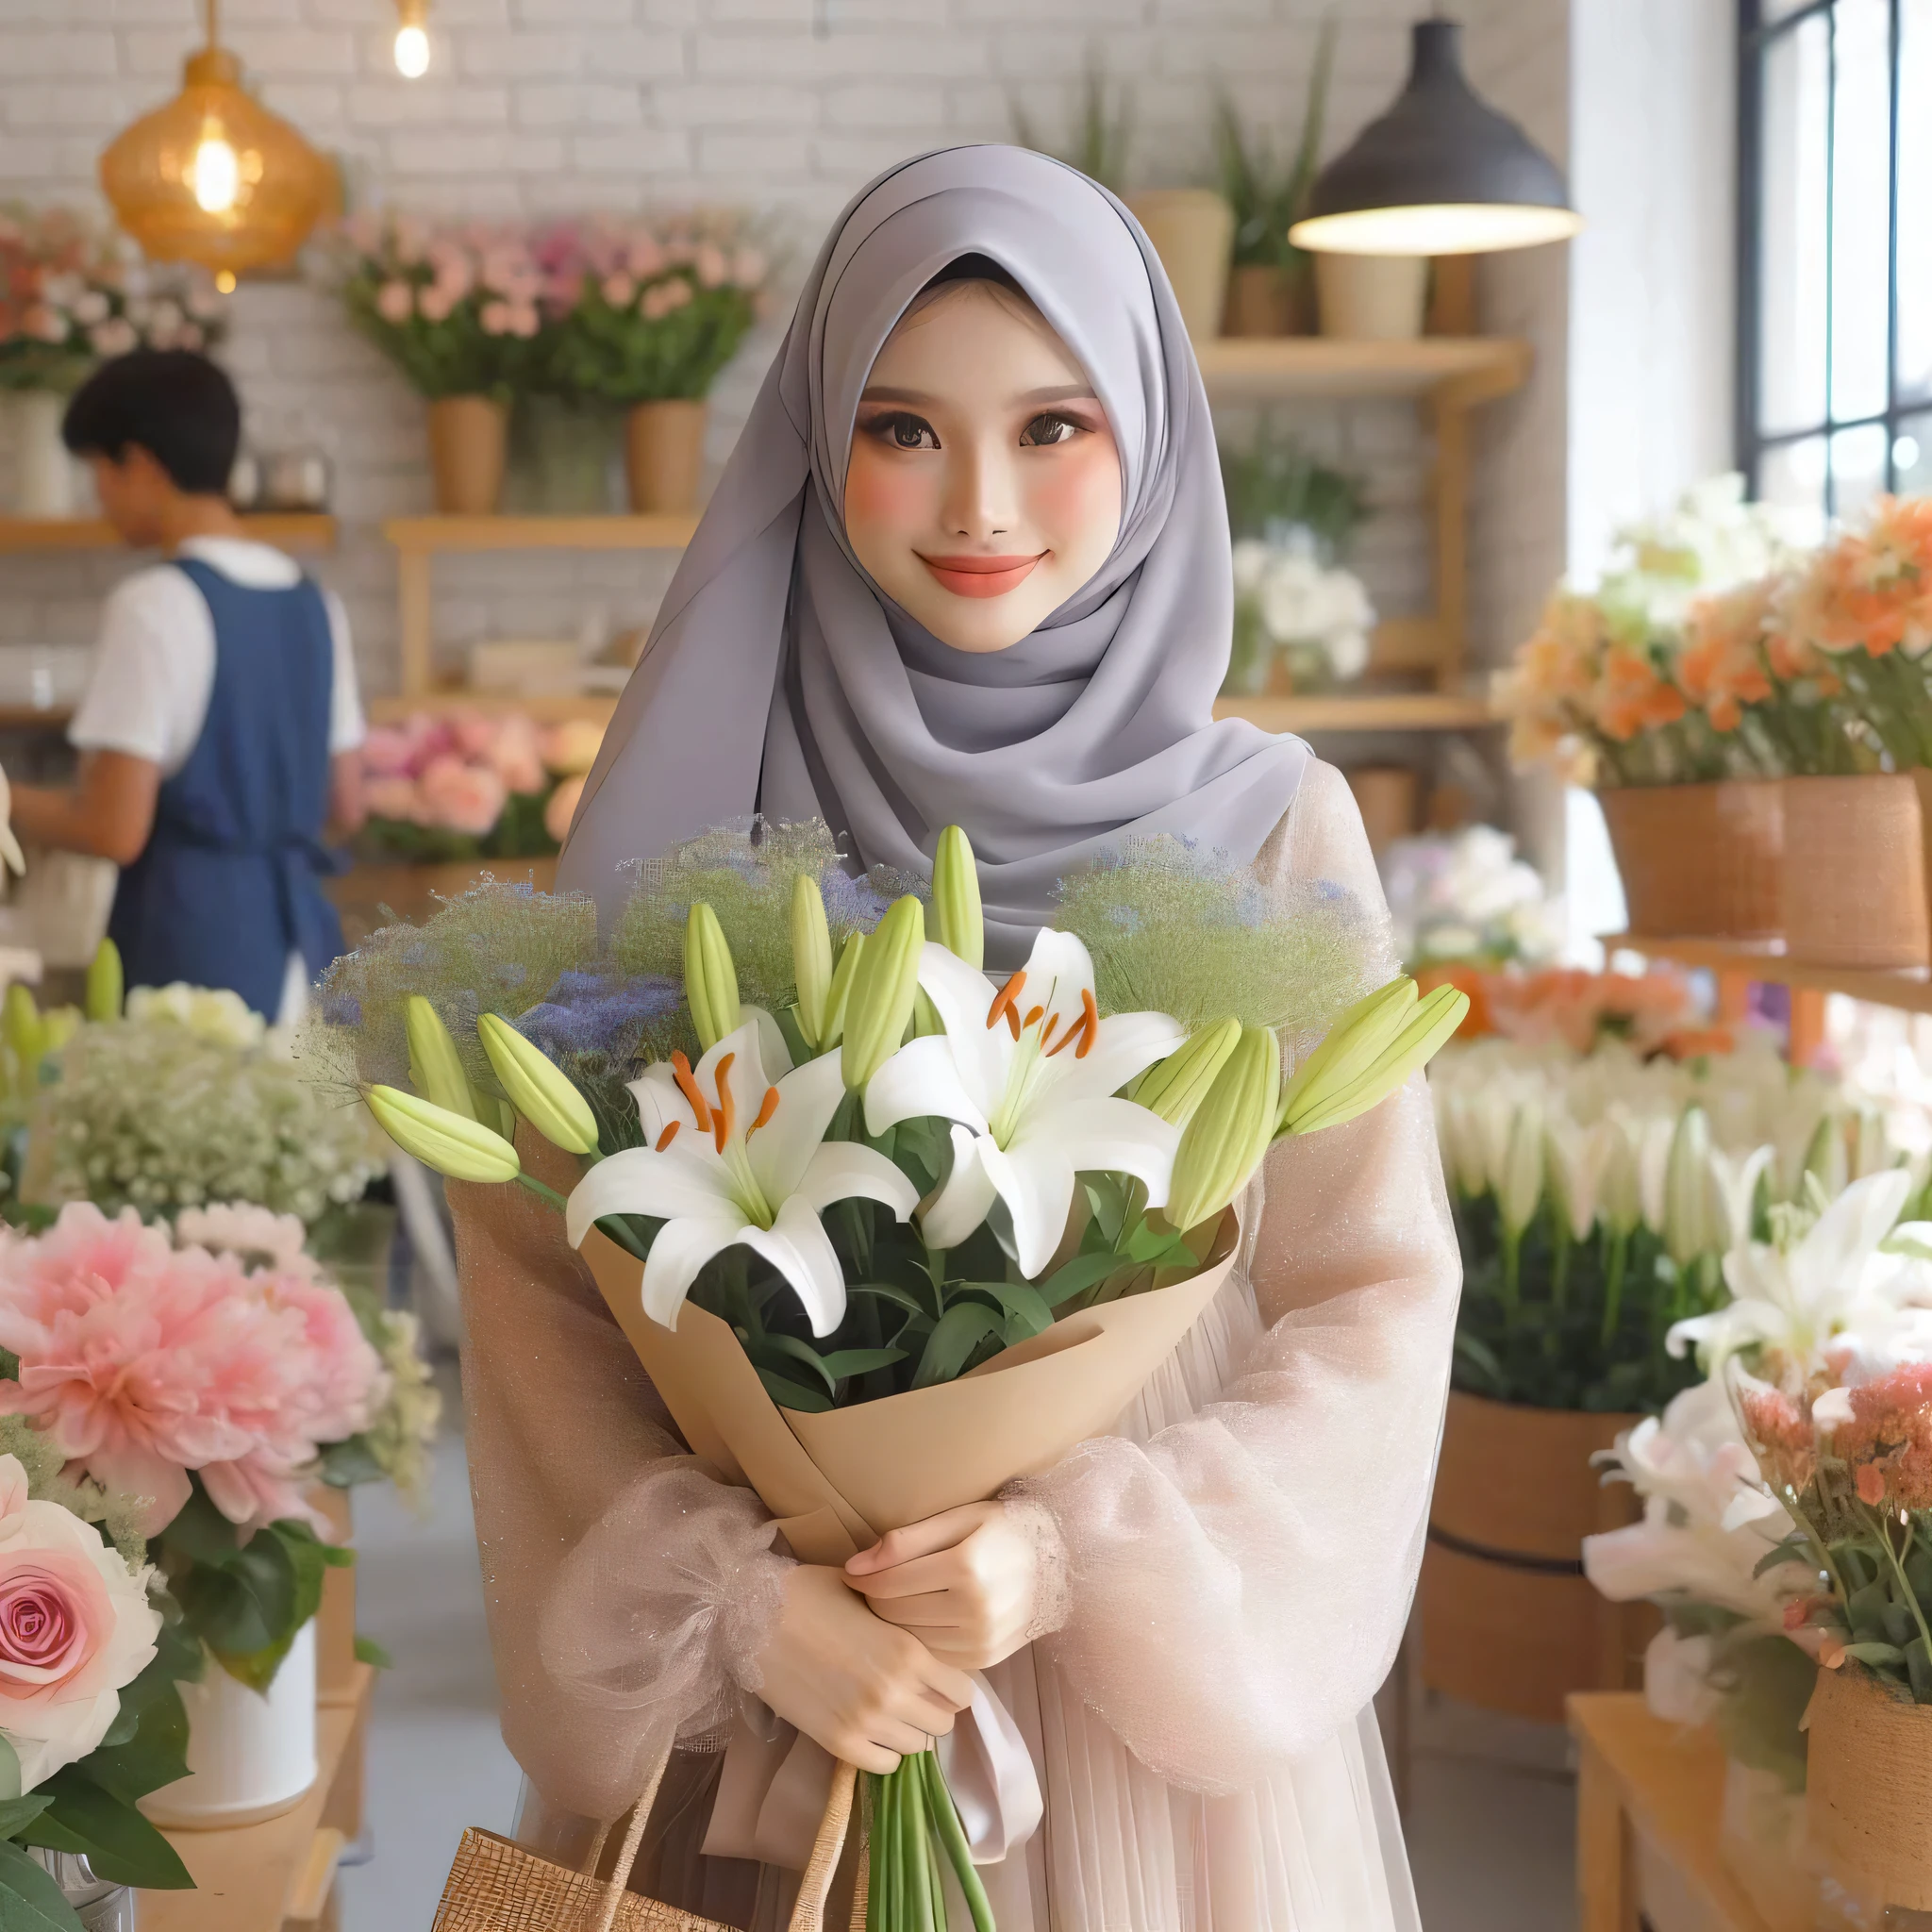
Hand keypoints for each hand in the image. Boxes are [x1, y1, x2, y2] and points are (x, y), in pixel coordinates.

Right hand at [753, 1563, 974, 1774]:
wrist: (751, 1618)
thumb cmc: (809, 1593)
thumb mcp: (868, 1593)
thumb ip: (902, 1616)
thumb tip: (926, 1627)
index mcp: (909, 1651)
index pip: (961, 1691)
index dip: (953, 1685)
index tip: (939, 1679)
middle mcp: (895, 1692)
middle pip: (942, 1724)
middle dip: (933, 1709)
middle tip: (915, 1696)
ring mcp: (866, 1721)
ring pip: (916, 1747)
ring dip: (908, 1731)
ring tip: (889, 1711)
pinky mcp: (837, 1742)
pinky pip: (883, 1765)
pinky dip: (883, 1751)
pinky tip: (871, 1729)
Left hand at [842, 1502, 1037, 1671]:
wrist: (1060, 1560)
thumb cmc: (1003, 1529)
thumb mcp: (957, 1519)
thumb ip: (904, 1541)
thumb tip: (853, 1566)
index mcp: (965, 1567)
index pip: (889, 1583)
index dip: (863, 1577)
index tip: (852, 1571)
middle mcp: (974, 1608)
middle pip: (895, 1613)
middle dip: (875, 1599)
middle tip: (870, 1585)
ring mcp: (981, 1639)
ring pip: (910, 1639)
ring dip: (894, 1622)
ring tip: (892, 1601)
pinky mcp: (985, 1658)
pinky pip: (933, 1655)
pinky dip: (919, 1639)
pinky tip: (920, 1619)